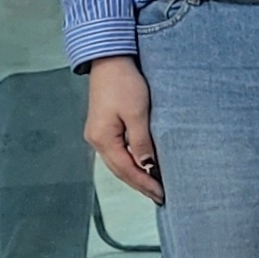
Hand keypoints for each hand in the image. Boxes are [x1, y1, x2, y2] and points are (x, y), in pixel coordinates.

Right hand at [86, 56, 158, 203]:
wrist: (110, 60)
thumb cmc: (124, 83)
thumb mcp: (137, 113)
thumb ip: (141, 142)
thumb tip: (147, 167)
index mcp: (102, 138)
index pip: (126, 170)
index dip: (145, 184)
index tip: (162, 195)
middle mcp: (96, 139)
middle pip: (120, 170)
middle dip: (141, 184)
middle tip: (162, 197)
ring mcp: (99, 133)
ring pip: (119, 162)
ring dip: (136, 175)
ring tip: (155, 186)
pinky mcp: (105, 126)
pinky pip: (119, 151)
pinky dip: (132, 161)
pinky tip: (144, 166)